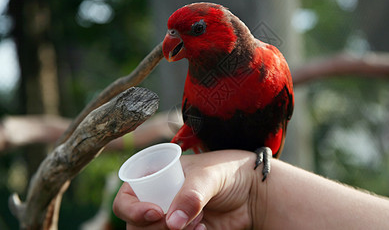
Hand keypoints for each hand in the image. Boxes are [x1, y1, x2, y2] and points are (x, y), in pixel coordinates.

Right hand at [113, 150, 260, 228]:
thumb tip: (172, 223)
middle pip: (135, 224)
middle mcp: (158, 200)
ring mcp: (170, 220)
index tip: (156, 212)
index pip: (126, 197)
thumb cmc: (229, 172)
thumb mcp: (209, 176)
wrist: (253, 194)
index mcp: (156, 178)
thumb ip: (192, 195)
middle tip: (179, 219)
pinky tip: (204, 229)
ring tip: (199, 221)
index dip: (132, 208)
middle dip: (156, 226)